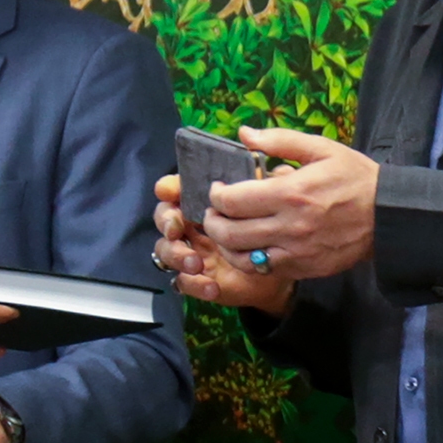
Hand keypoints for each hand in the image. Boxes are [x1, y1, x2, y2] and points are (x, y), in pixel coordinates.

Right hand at [153, 175, 294, 314]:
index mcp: (202, 202)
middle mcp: (191, 226)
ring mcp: (192, 252)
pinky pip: (182, 283)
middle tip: (178, 228)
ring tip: (196, 262)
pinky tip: (212, 285)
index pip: (175, 189)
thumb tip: (263, 157)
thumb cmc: (269, 228)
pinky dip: (194, 284)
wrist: (278, 269)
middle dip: (165, 220)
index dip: (168, 188)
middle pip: (163, 217)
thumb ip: (266, 181)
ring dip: (176, 255)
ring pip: (164, 251)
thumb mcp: (270, 200)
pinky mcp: (198, 278)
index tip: (171, 191)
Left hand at [201, 127, 377, 280]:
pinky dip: (248, 261)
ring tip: (224, 231)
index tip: (218, 188)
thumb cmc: (354, 177)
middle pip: (230, 232)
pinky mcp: (304, 269)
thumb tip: (243, 134)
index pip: (233, 200)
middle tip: (213, 211)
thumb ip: (279, 141)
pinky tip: (247, 247)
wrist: (388, 215)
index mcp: (292, 193)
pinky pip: (263, 271)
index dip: (216, 194)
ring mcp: (296, 252)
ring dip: (224, 245)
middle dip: (212, 221)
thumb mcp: (321, 148)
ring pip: (242, 258)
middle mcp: (290, 226)